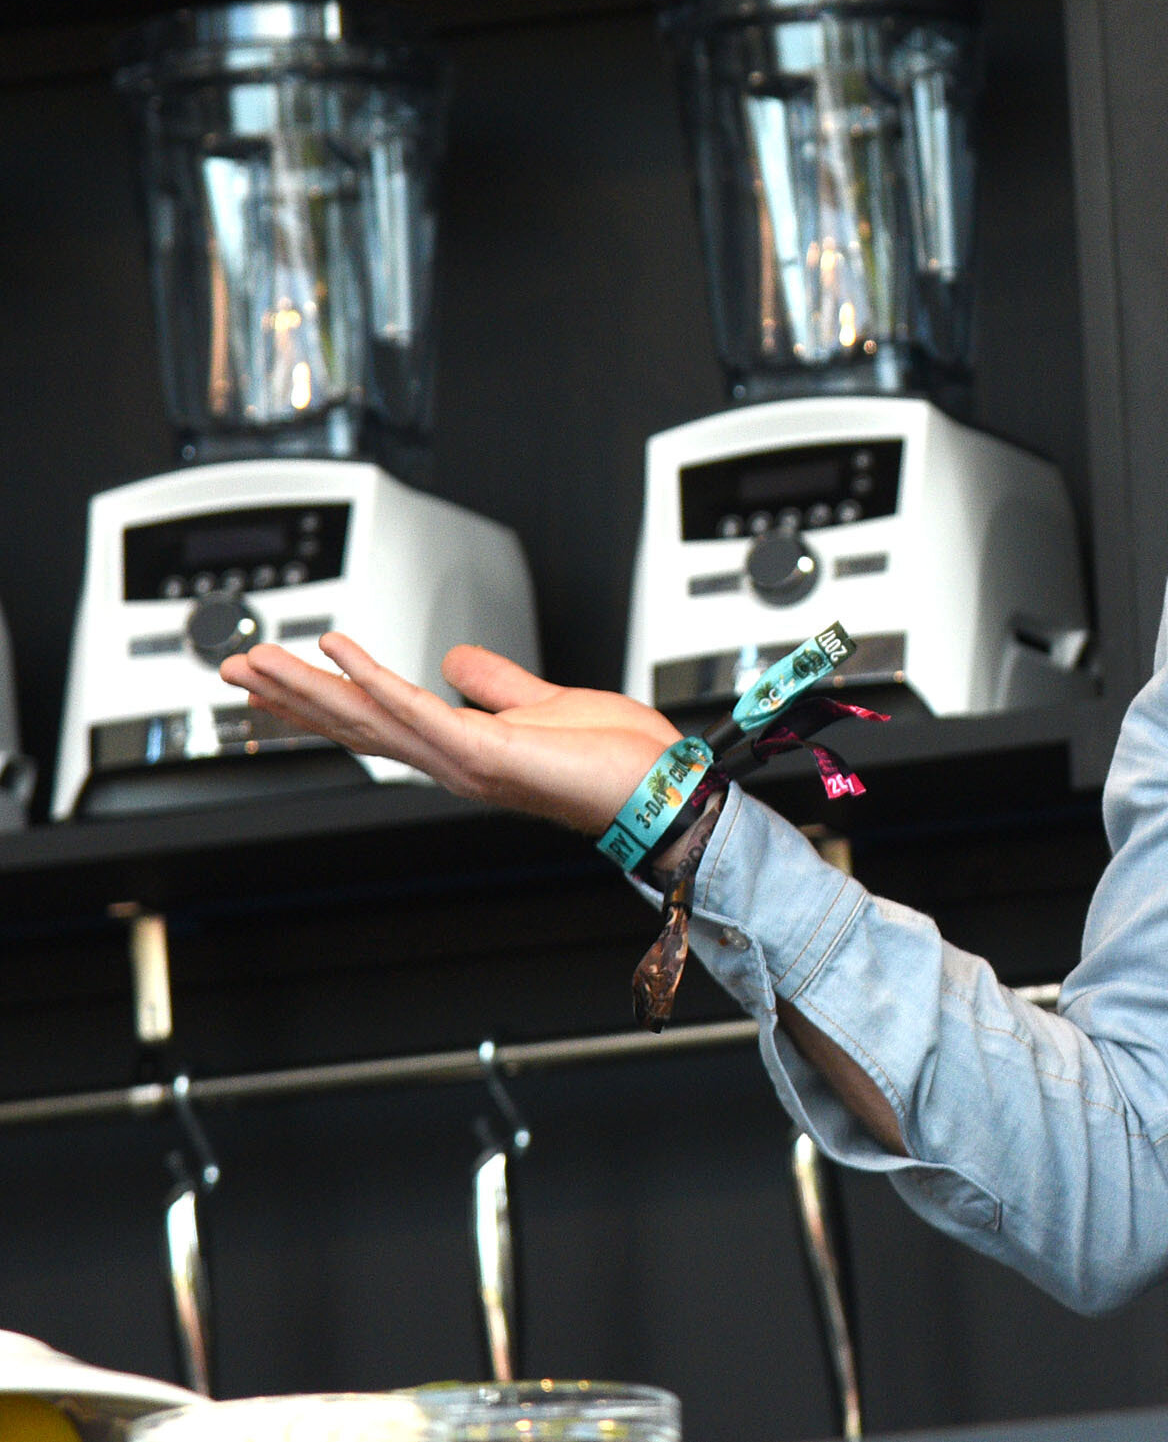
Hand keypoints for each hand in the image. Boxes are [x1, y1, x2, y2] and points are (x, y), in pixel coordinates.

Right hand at [219, 634, 682, 836]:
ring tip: (259, 658)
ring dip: (308, 685)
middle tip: (235, 668)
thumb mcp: (543, 702)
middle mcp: (450, 758)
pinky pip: (418, 710)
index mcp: (459, 746)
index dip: (319, 700)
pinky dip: (375, 679)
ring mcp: (462, 759)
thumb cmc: (614, 757)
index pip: (373, 719)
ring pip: (366, 716)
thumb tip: (457, 659)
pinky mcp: (484, 751)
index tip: (273, 680)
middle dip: (289, 695)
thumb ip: (497, 682)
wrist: (659, 787)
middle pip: (351, 723)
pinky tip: (339, 653)